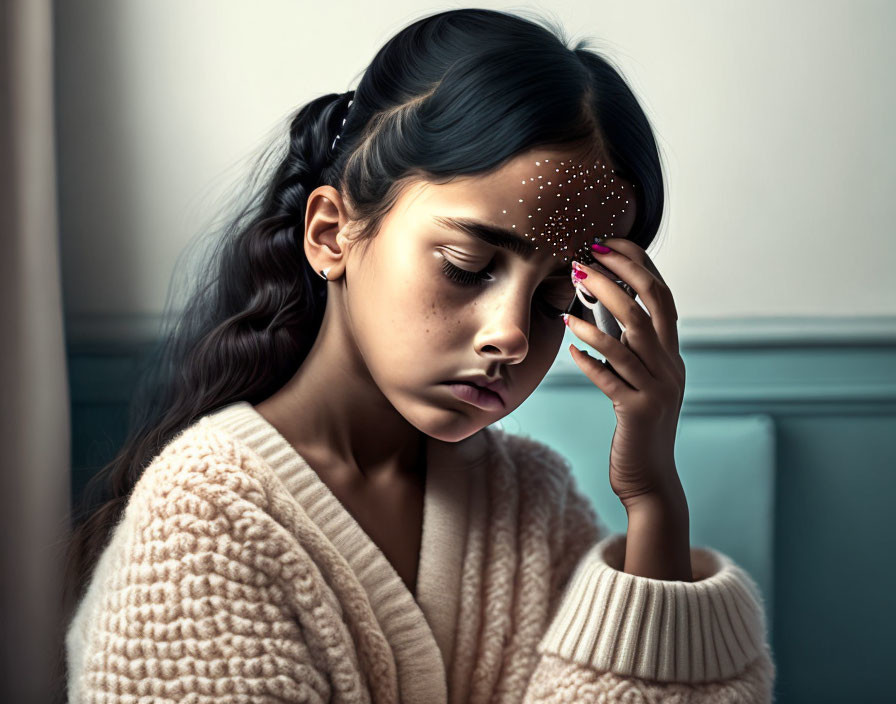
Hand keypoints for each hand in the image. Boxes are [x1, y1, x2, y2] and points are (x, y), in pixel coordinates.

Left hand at [563, 238, 686, 507]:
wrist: (650, 480)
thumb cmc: (637, 426)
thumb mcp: (637, 380)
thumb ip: (626, 347)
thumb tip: (600, 309)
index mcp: (671, 354)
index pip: (661, 295)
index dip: (637, 264)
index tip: (607, 243)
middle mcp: (670, 366)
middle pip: (648, 305)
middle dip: (617, 276)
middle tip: (585, 258)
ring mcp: (657, 389)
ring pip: (629, 337)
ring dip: (596, 311)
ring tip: (568, 299)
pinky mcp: (637, 412)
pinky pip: (609, 377)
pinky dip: (588, 358)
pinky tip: (569, 348)